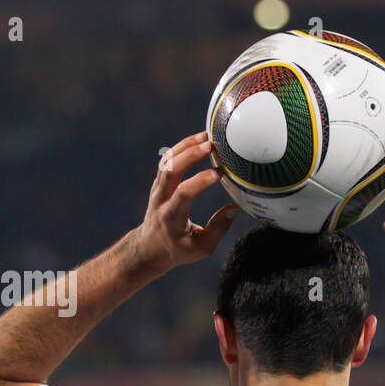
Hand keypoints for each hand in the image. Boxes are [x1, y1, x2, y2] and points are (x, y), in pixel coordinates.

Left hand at [129, 131, 239, 276]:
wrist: (150, 247)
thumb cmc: (179, 249)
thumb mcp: (202, 247)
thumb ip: (218, 228)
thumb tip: (235, 208)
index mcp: (171, 218)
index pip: (183, 193)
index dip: (200, 181)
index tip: (219, 173)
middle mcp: (161, 200)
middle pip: (170, 170)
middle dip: (190, 154)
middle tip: (211, 144)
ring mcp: (157, 189)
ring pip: (167, 161)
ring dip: (185, 146)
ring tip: (206, 136)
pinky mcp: (159, 183)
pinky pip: (168, 161)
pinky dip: (182, 148)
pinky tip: (198, 141)